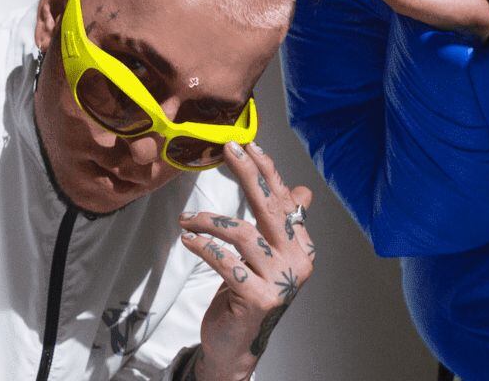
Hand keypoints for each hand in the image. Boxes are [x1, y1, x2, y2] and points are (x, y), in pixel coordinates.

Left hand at [177, 142, 314, 380]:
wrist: (236, 343)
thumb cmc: (247, 293)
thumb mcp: (267, 256)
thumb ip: (281, 225)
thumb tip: (303, 190)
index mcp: (302, 247)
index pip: (285, 200)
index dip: (267, 170)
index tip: (246, 145)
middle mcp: (298, 262)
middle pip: (270, 208)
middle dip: (248, 173)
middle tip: (228, 149)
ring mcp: (280, 281)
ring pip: (242, 233)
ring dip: (208, 221)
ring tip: (186, 220)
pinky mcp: (258, 297)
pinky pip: (225, 261)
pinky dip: (203, 247)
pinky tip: (188, 241)